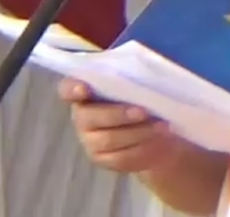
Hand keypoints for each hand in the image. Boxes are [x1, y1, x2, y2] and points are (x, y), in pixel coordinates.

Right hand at [59, 77, 182, 173]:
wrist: (159, 133)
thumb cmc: (146, 99)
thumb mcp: (141, 84)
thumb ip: (133, 77)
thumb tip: (142, 71)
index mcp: (85, 91)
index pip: (67, 89)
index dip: (72, 88)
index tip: (85, 88)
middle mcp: (82, 115)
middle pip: (89, 117)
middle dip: (119, 114)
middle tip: (145, 111)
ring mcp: (90, 140)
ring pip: (109, 139)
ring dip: (137, 132)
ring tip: (162, 125)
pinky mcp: (102, 159)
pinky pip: (120, 157)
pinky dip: (141, 148)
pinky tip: (157, 139)